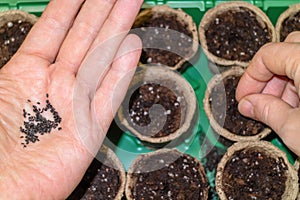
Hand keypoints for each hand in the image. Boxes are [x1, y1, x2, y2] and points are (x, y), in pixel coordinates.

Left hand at [0, 0, 142, 198]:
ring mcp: (75, 105)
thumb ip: (17, 67)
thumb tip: (39, 39)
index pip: (54, 29)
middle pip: (83, 38)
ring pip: (100, 60)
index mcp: (26, 74)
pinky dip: (121, 71)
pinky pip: (108, 93)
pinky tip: (132, 49)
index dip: (70, 5)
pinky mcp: (90, 128)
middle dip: (102, 10)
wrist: (3, 192)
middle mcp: (55, 86)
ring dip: (117, 31)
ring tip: (130, 5)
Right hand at [236, 31, 299, 155]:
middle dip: (268, 76)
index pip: (267, 56)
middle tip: (260, 101)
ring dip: (284, 82)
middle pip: (285, 50)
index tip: (243, 97)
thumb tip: (248, 105)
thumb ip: (266, 111)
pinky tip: (298, 108)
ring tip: (279, 110)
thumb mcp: (294, 128)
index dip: (249, 78)